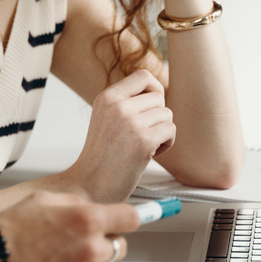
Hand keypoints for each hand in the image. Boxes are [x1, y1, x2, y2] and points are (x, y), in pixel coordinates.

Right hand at [0, 191, 140, 261]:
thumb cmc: (10, 231)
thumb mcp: (43, 200)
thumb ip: (77, 204)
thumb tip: (98, 209)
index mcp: (87, 219)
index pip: (131, 218)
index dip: (126, 219)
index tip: (125, 223)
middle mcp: (92, 249)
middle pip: (119, 247)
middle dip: (103, 244)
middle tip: (75, 245)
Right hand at [68, 69, 175, 201]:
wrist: (90, 184)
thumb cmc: (101, 156)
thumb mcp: (106, 119)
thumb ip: (126, 103)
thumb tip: (158, 92)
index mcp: (107, 97)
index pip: (143, 76)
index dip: (154, 90)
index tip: (151, 107)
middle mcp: (117, 106)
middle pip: (159, 98)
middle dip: (157, 117)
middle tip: (142, 135)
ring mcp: (130, 122)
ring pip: (167, 115)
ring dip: (161, 132)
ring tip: (143, 146)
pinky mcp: (143, 140)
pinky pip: (170, 131)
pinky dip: (166, 144)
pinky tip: (149, 154)